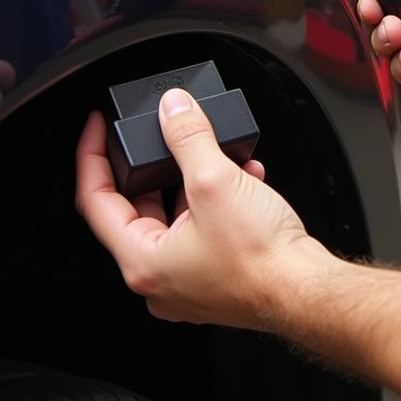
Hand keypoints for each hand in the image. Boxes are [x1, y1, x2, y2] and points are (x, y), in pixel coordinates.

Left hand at [75, 89, 329, 327]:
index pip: (95, 200)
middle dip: (154, 166)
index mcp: (142, 261)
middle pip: (137, 207)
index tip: (98, 128)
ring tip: (214, 154)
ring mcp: (189, 282)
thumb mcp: (215, 181)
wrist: (306, 291)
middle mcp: (159, 279)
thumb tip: (173, 109)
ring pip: (175, 217)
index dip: (93, 156)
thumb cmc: (261, 260)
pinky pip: (204, 230)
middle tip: (158, 135)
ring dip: (193, 180)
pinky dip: (218, 201)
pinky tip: (243, 178)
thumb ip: (188, 138)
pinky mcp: (218, 278)